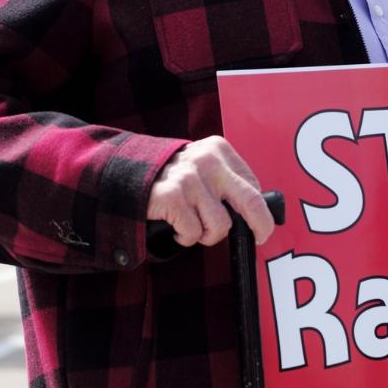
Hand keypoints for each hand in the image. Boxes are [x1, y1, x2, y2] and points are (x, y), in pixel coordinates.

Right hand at [146, 136, 273, 247]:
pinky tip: (175, 226)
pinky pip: (193, 233)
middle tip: (259, 237)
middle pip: (251, 202)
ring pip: (220, 226)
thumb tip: (259, 209)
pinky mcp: (172, 196)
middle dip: (260, 226)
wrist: (127, 174)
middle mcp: (207, 161)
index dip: (260, 211)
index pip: (254, 185)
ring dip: (207, 235)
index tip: (259, 224)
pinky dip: (186, 237)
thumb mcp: (202, 165)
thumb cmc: (173, 176)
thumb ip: (226, 180)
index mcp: (219, 150)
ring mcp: (189, 178)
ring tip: (193, 225)